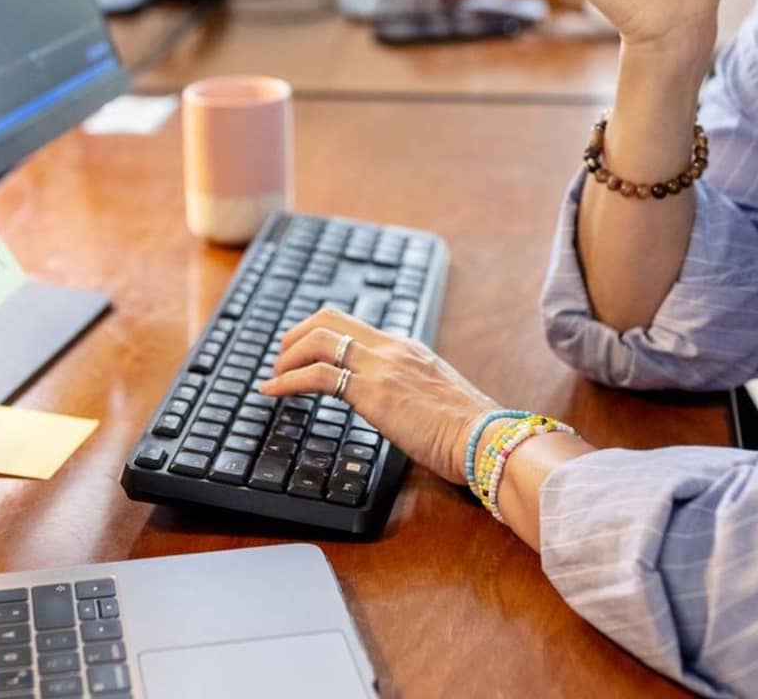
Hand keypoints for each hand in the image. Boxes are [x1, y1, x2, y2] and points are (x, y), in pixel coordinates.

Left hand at [261, 307, 497, 484]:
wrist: (485, 438)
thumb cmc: (466, 430)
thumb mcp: (433, 398)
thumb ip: (409, 391)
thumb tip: (393, 406)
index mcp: (405, 348)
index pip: (350, 324)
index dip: (316, 335)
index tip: (300, 355)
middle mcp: (391, 348)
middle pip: (327, 318)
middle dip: (293, 336)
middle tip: (279, 362)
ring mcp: (382, 366)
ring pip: (317, 338)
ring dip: (285, 357)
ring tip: (273, 379)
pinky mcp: (373, 391)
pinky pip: (318, 374)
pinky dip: (287, 380)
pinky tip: (272, 392)